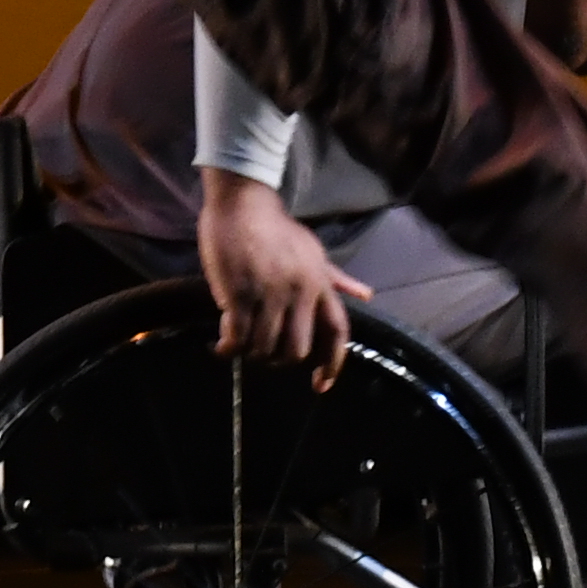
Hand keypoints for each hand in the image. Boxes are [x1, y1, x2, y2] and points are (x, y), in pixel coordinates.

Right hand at [194, 172, 359, 374]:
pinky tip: (220, 344)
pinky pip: (237, 337)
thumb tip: (366, 294)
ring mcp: (269, 293)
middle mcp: (300, 291)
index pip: (337, 331)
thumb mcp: (313, 252)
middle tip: (262, 352)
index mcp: (320, 283)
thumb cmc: (276, 229)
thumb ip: (336, 278)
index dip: (333, 363)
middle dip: (278, 360)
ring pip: (264, 348)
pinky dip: (227, 348)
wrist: (242, 202)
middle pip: (297, 350)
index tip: (321, 385)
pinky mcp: (239, 293)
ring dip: (250, 353)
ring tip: (238, 344)